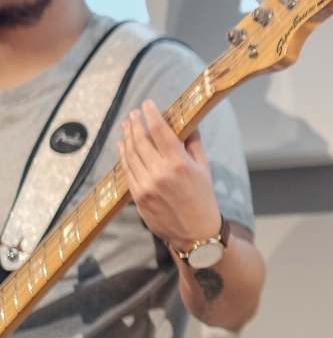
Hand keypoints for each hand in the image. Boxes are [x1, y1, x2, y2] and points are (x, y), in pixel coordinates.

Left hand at [117, 100, 221, 250]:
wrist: (195, 233)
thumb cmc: (203, 199)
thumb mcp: (204, 169)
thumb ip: (193, 145)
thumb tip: (187, 125)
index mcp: (179, 163)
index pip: (160, 131)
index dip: (151, 115)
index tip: (147, 104)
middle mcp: (160, 172)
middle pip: (141, 140)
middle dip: (136, 124)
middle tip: (134, 114)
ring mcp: (145, 185)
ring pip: (131, 154)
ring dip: (127, 137)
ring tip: (127, 126)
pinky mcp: (137, 196)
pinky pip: (127, 170)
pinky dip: (123, 156)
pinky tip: (123, 146)